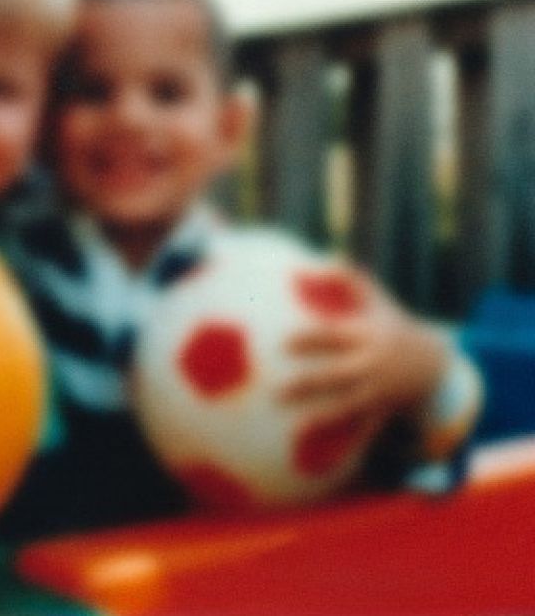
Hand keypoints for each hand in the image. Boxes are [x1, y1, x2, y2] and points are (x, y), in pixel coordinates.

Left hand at [280, 268, 449, 428]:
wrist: (437, 362)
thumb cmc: (394, 327)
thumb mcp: (379, 303)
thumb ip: (353, 280)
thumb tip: (326, 256)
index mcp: (366, 337)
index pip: (333, 337)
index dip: (309, 340)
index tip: (282, 344)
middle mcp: (372, 365)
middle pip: (337, 376)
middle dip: (310, 384)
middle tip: (276, 391)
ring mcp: (379, 391)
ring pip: (349, 406)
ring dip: (323, 417)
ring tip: (296, 426)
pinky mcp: (383, 410)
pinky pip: (362, 429)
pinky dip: (345, 440)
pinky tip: (319, 455)